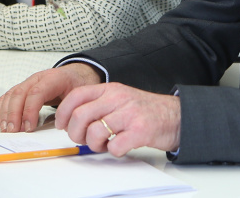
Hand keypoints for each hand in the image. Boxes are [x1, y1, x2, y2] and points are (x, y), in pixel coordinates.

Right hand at [0, 63, 101, 132]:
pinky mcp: (23, 88)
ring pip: (11, 95)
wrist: (76, 74)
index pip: (37, 92)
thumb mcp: (81, 94)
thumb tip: (62, 124)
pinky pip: (8, 96)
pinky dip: (0, 109)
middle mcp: (38, 78)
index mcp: (54, 78)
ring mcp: (29, 82)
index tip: (29, 127)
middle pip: (20, 93)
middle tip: (13, 132)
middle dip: (14, 114)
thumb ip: (71, 107)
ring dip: (5, 113)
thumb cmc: (78, 85)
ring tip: (6, 130)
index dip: (30, 110)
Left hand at [56, 83, 181, 155]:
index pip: (76, 96)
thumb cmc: (147, 110)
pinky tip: (121, 146)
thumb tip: (71, 119)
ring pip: (94, 132)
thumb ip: (98, 104)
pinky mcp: (140, 130)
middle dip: (76, 133)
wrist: (177, 116)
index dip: (63, 113)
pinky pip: (114, 146)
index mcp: (111, 89)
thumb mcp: (121, 98)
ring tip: (105, 143)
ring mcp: (130, 113)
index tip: (62, 124)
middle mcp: (119, 98)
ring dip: (95, 145)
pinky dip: (113, 151)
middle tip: (84, 139)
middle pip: (80, 116)